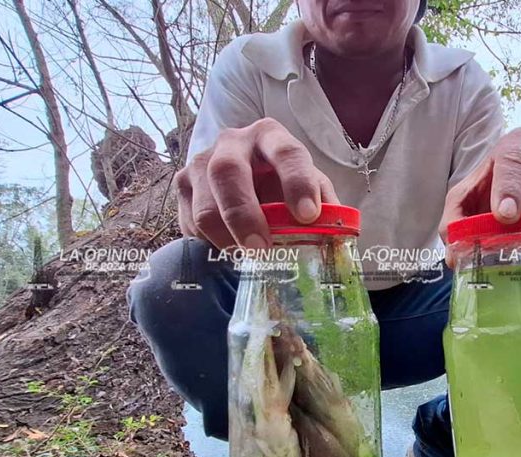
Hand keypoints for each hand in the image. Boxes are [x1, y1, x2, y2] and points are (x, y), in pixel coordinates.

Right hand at [175, 118, 338, 248]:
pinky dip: (210, 243)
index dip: (297, 183)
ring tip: (246, 256)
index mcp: (270, 136)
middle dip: (244, 214)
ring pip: (204, 205)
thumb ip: (326, 206)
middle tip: (261, 247)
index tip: (308, 216)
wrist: (246, 181)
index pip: (285, 152)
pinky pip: (190, 223)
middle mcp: (232, 142)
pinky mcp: (183, 187)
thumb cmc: (282, 185)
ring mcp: (201, 162)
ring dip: (225, 238)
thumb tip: (337, 233)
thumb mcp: (309, 187)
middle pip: (228, 172)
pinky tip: (228, 246)